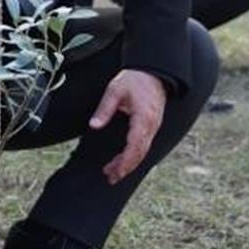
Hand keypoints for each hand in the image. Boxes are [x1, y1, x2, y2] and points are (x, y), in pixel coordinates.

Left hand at [89, 69, 165, 184]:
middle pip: (139, 153)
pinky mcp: (152, 126)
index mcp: (143, 118)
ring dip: (129, 163)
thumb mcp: (115, 90)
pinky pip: (144, 145)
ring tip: (113, 172)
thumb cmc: (134, 79)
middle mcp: (152, 125)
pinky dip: (134, 155)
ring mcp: (154, 126)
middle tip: (110, 177)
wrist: (153, 71)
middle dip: (125, 168)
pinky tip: (123, 160)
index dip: (125, 161)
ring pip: (142, 151)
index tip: (114, 171)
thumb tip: (94, 125)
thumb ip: (104, 109)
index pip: (135, 146)